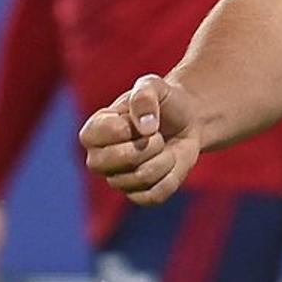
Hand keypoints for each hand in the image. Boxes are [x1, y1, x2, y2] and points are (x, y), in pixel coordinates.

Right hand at [78, 75, 200, 205]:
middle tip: (158, 134)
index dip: (127, 127)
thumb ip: (144, 96)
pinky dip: (172, 177)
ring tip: (164, 146)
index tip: (142, 118)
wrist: (188, 120)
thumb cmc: (164, 102)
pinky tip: (170, 163)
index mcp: (93, 132)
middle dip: (149, 144)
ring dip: (164, 158)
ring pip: (141, 178)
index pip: (99, 135)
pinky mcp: (138, 195)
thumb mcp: (155, 86)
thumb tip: (145, 128)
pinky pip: (154, 195)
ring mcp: (117, 180)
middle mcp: (98, 159)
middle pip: (118, 161)